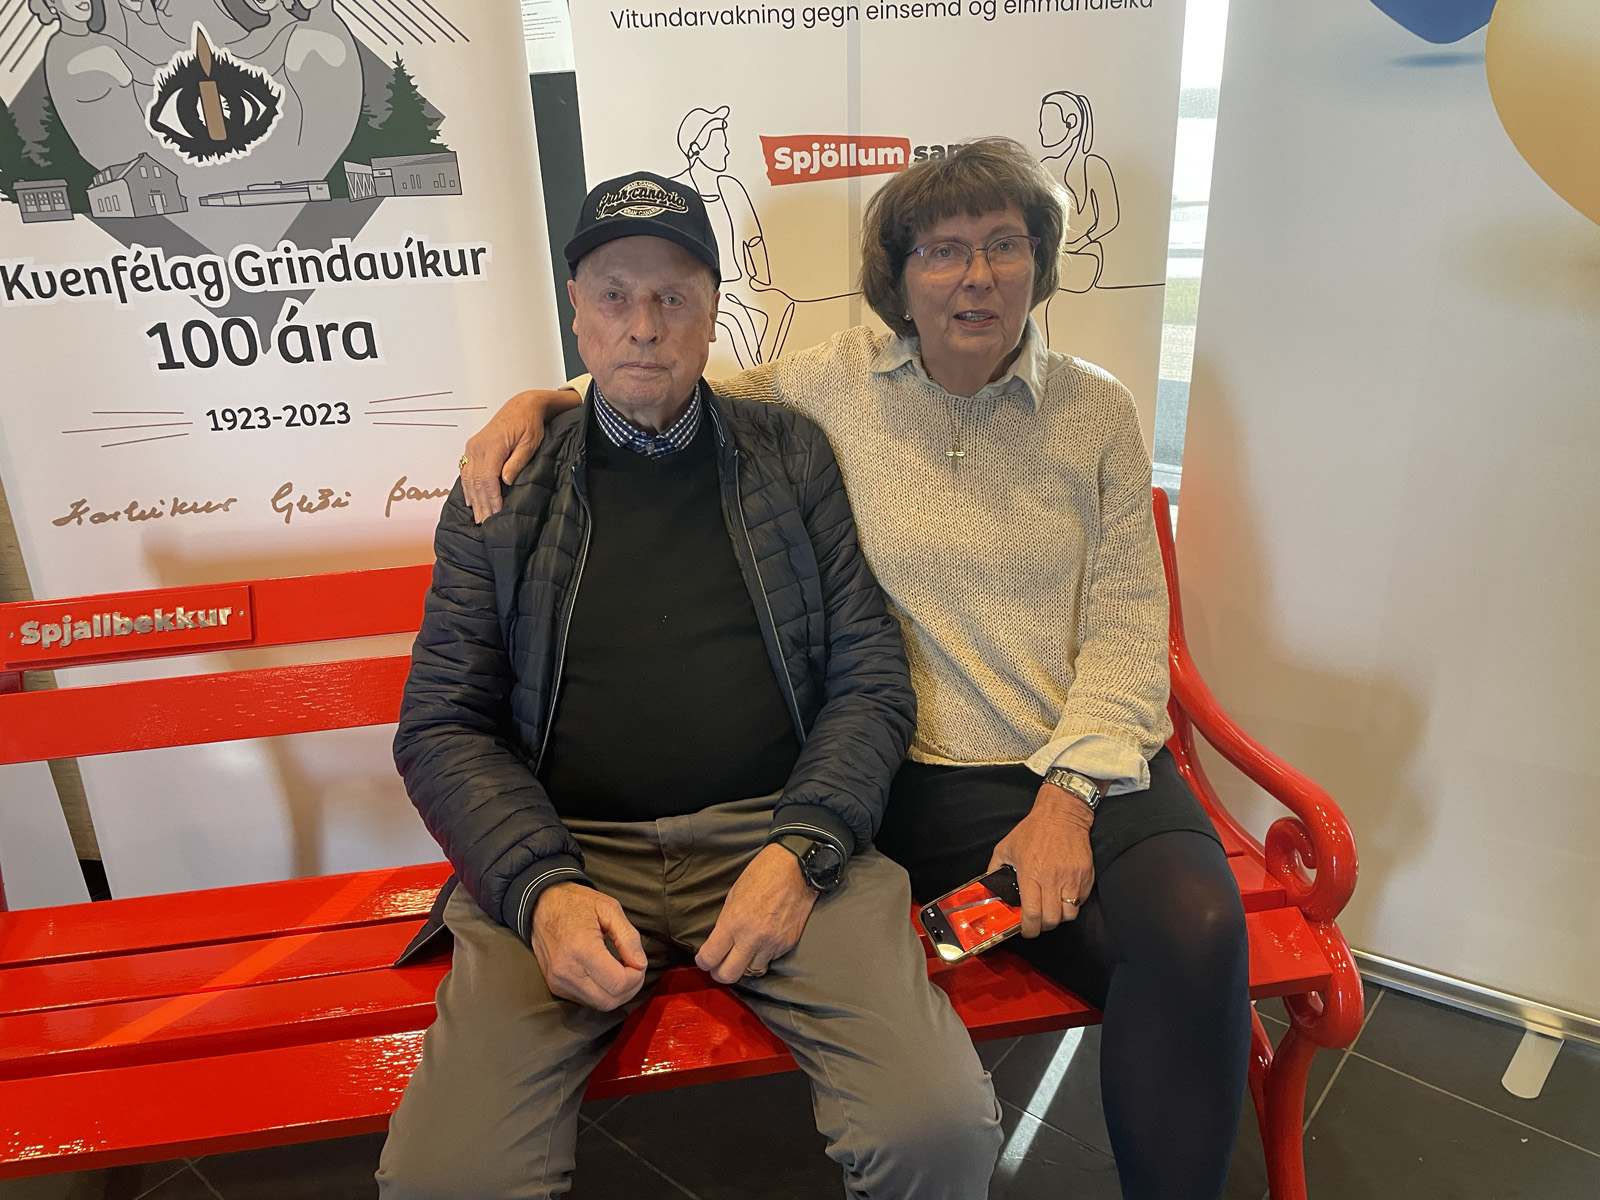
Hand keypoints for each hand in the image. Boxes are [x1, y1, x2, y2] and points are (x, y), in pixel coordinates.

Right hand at [460, 388, 579, 522]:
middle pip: (476, 481)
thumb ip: (517, 462)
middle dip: (481, 504)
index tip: (496, 513)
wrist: (522, 406)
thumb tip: (506, 481)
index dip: (491, 498)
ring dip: (473, 499)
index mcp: (492, 445)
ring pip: (468, 478)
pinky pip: (466, 471)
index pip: (487, 478)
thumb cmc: (529, 423)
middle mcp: (477, 446)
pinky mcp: (473, 448)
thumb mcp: (530, 443)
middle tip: (486, 523)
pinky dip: (468, 487)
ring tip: (479, 518)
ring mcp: (473, 447)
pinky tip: (470, 500)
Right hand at [529, 882, 647, 1010]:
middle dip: (630, 988)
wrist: (541, 905)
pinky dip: (602, 992)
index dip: (636, 977)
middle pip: (610, 1001)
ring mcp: (559, 981)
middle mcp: (567, 971)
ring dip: (617, 993)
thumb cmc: (575, 903)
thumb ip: (629, 937)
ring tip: (621, 971)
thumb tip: (640, 963)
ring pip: (599, 1004)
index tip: (638, 963)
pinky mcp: (555, 986)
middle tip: (634, 969)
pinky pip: (586, 1000)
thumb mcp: (609, 908)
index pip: (618, 983)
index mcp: (582, 949)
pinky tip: (605, 974)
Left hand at [696, 844, 818, 983]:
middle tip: (719, 966)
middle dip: (720, 973)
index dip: (703, 961)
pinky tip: (762, 943)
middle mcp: (752, 937)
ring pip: (751, 972)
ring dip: (744, 965)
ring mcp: (771, 944)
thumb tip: (720, 941)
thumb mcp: (734, 894)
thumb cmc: (762, 874)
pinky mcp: (787, 944)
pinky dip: (763, 956)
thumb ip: (726, 921)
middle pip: (729, 975)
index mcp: (733, 922)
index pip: (710, 957)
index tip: (704, 959)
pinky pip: (769, 960)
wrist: (797, 869)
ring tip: (743, 954)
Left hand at [987, 781, 1099, 936]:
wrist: (1062, 814)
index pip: (1032, 913)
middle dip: (1044, 926)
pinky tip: (1064, 894)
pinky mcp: (1086, 875)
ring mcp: (1072, 878)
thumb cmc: (1032, 830)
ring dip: (1060, 917)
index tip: (1026, 930)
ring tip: (1052, 908)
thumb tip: (989, 888)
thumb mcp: (1005, 847)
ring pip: (1070, 914)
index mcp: (1031, 873)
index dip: (1029, 929)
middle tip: (1038, 921)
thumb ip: (995, 869)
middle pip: (1052, 919)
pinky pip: (1082, 900)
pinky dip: (1073, 903)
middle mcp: (1052, 879)